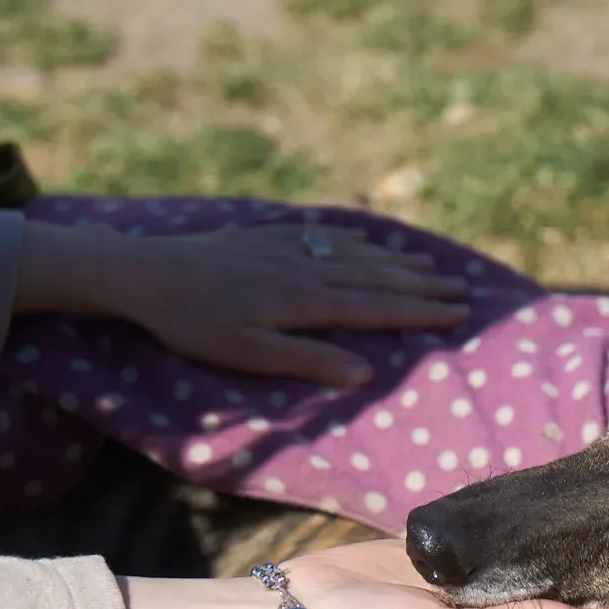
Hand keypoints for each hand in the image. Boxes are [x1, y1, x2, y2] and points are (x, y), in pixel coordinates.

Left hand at [14, 220, 469, 386]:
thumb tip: (366, 373)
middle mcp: (307, 268)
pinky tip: (370, 240)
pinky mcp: (269, 236)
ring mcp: (290, 248)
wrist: (146, 271)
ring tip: (431, 266)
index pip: (377, 307)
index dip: (420, 312)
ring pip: (357, 254)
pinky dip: (357, 240)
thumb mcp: (248, 355)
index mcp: (306, 301)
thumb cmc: (194, 325)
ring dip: (397, 262)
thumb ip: (309, 361)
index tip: (458, 313)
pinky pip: (327, 235)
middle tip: (463, 291)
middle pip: (377, 278)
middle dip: (422, 286)